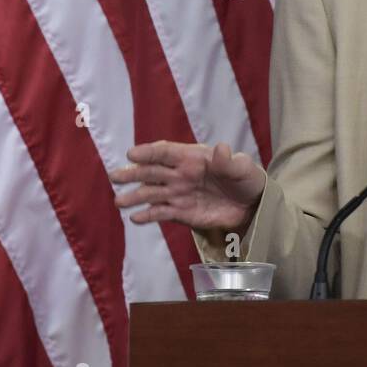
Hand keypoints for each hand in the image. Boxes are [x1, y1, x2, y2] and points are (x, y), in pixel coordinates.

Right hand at [109, 140, 265, 233]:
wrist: (251, 205)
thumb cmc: (246, 179)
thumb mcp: (243, 168)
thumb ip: (229, 161)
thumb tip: (221, 148)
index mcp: (192, 157)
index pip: (166, 152)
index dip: (149, 152)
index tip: (132, 154)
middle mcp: (180, 174)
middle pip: (152, 171)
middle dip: (133, 173)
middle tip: (115, 176)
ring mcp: (178, 193)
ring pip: (151, 193)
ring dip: (134, 197)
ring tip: (120, 202)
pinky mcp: (180, 213)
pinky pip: (160, 213)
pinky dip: (148, 215)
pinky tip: (136, 218)